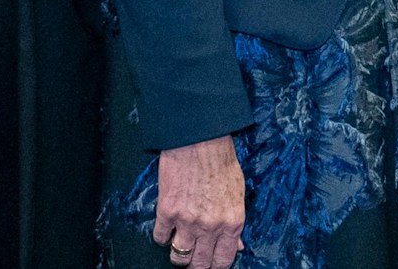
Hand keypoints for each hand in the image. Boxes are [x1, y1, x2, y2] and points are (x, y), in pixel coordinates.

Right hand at [156, 135, 245, 267]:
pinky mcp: (167, 212)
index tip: (210, 264)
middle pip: (200, 264)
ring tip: (179, 243)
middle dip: (196, 264)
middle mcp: (211, 226)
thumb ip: (235, 224)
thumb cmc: (221, 163)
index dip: (216, 266)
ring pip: (178, 257)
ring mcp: (187, 221)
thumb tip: (238, 246)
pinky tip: (167, 227)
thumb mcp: (238, 193)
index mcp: (232, 222)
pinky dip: (162, 236)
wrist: (199, 141)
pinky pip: (159, 238)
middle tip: (193, 258)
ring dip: (178, 253)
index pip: (223, 260)